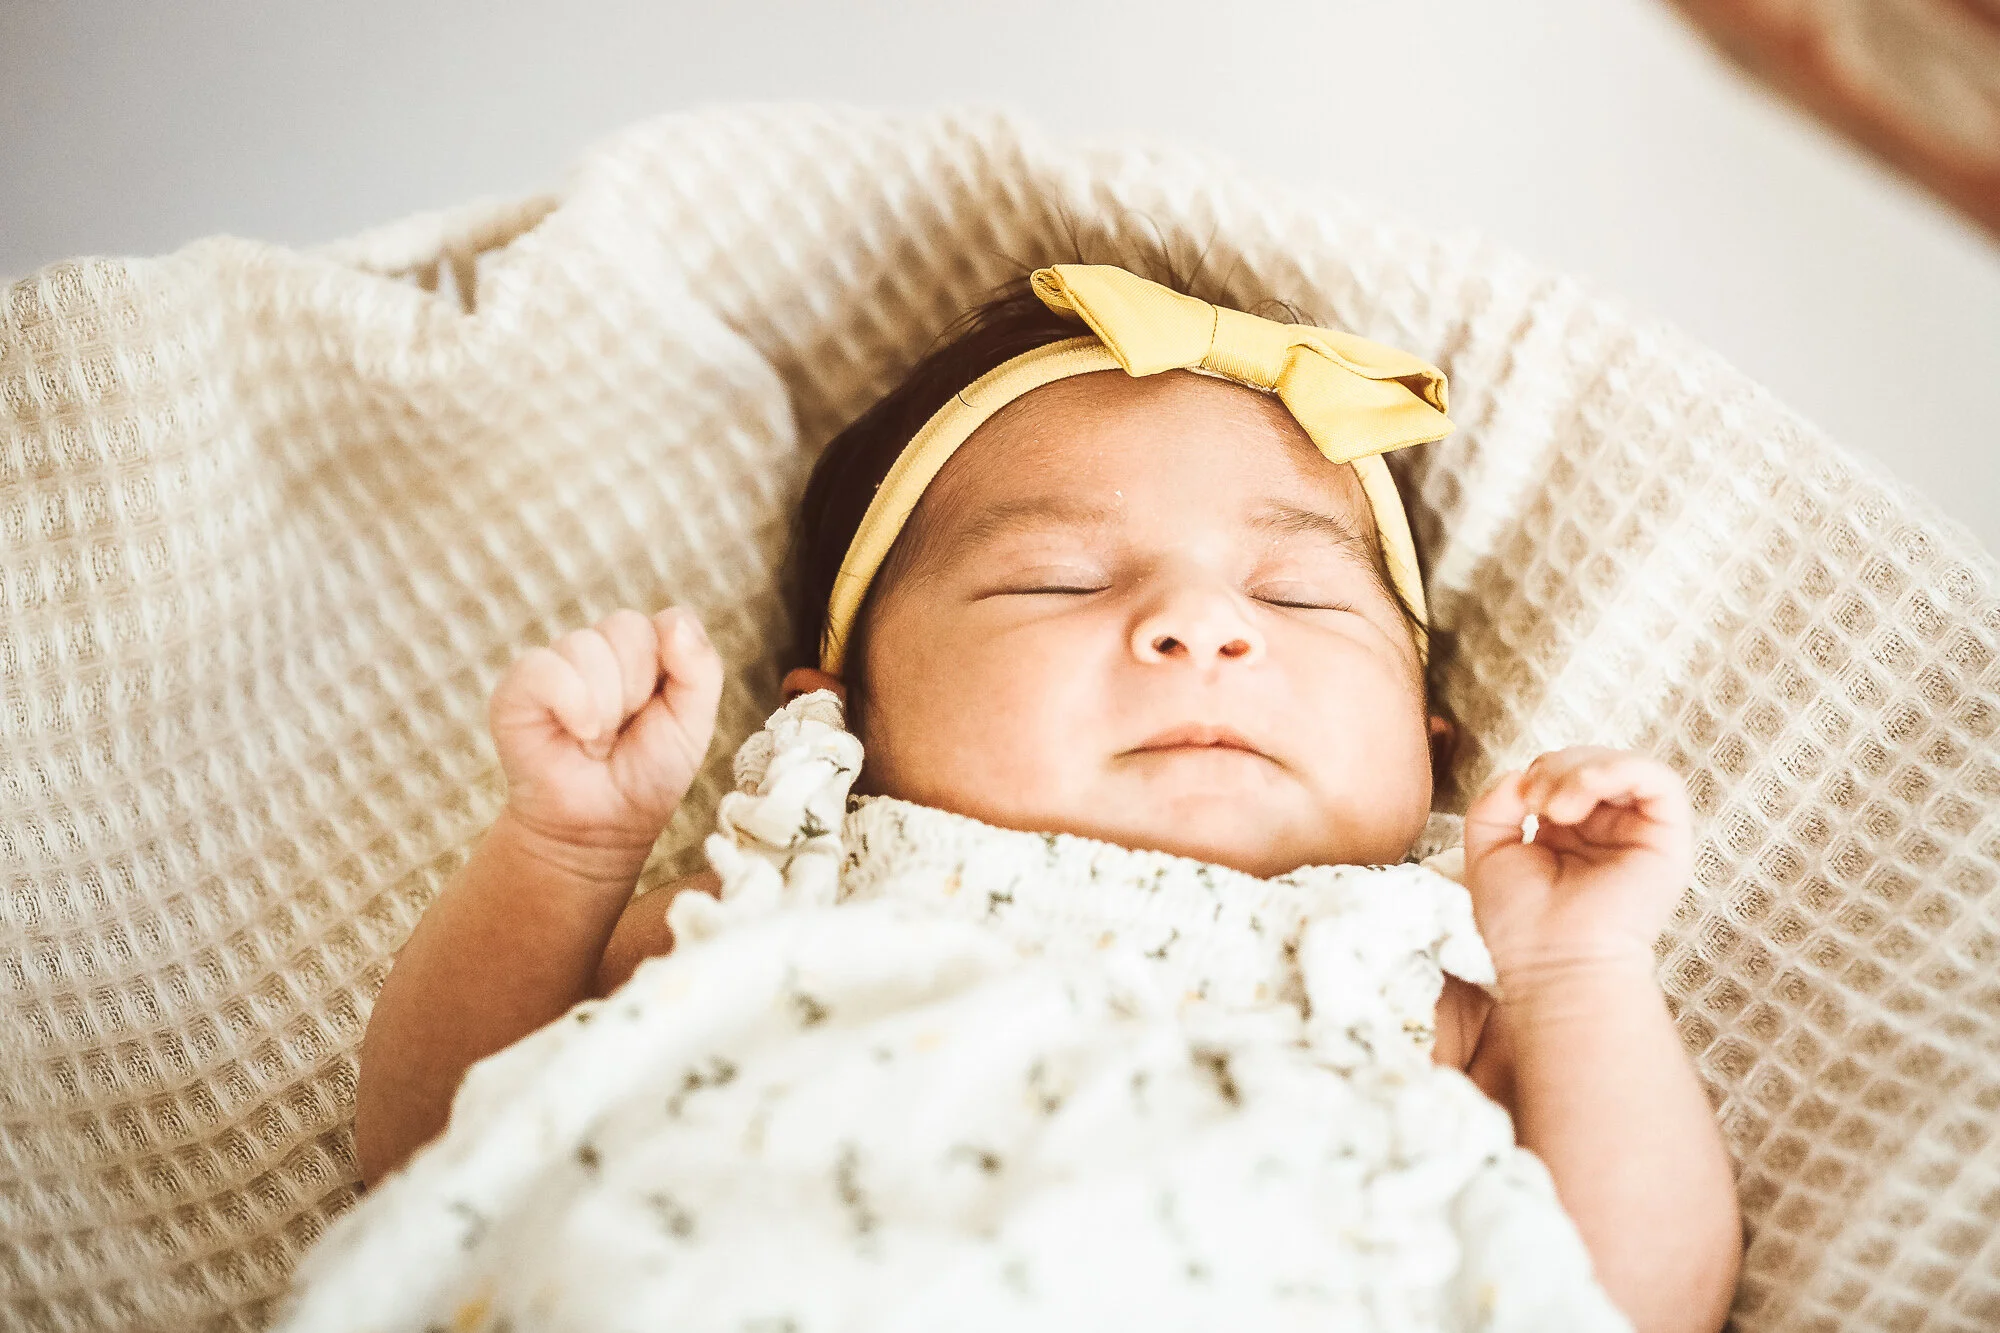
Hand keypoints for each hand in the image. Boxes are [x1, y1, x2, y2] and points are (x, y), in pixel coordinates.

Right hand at [488, 606, 723, 862]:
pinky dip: (571, 704)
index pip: (669, 621)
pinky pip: (544, 667)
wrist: (602, 827)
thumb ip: (700, 669)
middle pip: (627, 628)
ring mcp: (557, 662)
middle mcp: (601, 647)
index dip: (672, 669)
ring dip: (604, 709)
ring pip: (587, 647)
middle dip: (637, 691)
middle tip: (624, 731)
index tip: (661, 710)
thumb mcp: (694, 723)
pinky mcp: (518, 685)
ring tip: (596, 741)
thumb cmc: (648, 772)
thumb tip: (672, 620)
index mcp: (647, 648)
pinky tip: (577, 734)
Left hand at [1461, 747, 1694, 984]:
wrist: (1551, 963)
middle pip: (1591, 764)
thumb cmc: (1519, 923)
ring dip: (1581, 771)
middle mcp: (1607, 832)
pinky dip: (1619, 770)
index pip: (1562, 774)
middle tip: (1537, 803)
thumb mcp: (1487, 850)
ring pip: (1624, 766)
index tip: (1518, 802)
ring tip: (1555, 807)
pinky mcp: (1668, 841)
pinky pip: (1660, 780)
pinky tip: (1583, 795)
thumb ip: (1495, 802)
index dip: (1538, 774)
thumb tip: (1522, 774)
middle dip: (1557, 769)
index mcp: (1569, 834)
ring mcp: (1639, 835)